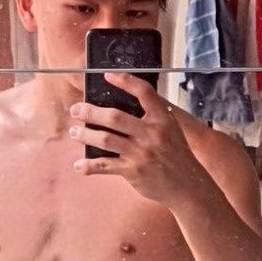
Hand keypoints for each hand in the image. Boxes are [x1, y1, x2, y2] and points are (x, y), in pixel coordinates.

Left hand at [69, 72, 202, 206]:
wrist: (186, 185)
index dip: (125, 81)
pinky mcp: (133, 171)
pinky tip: (79, 165)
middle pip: (114, 117)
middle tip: (76, 110)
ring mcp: (141, 153)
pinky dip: (89, 166)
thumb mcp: (171, 129)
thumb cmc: (175, 154)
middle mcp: (152, 133)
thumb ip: (151, 116)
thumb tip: (122, 103)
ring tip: (74, 132)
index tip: (106, 75)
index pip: (144, 92)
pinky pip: (105, 165)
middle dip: (90, 112)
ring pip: (105, 139)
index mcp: (162, 119)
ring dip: (85, 135)